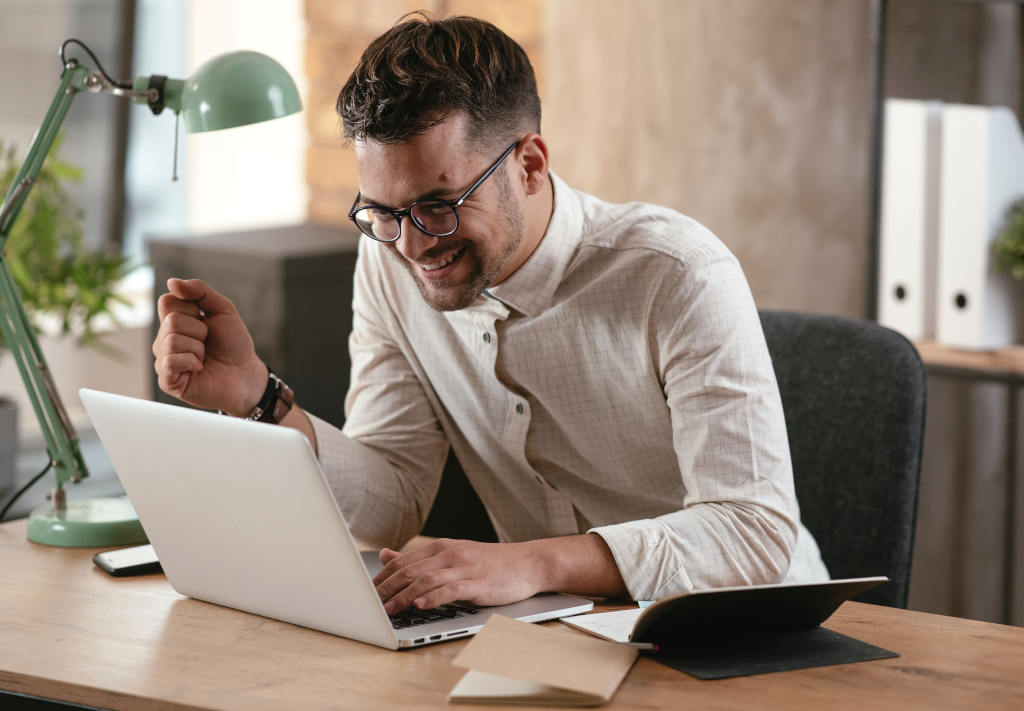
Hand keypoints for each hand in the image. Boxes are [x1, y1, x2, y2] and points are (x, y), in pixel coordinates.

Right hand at [152, 278, 266, 413]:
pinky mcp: (167, 381)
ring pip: (172, 341)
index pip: (167, 301)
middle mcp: (164, 340)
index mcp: (173, 321)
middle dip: (200, 330)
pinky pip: (171, 362)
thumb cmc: (234, 344)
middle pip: (171, 321)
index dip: (192, 308)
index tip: (206, 320)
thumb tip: (171, 282)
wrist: (246, 374)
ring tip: (205, 357)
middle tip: (208, 342)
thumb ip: (200, 291)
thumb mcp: (223, 310)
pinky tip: (199, 368)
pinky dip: (192, 361)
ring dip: (198, 348)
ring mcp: (164, 360)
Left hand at [373, 539, 543, 613]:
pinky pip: (451, 590)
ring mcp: (464, 567)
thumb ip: (418, 559)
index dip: (380, 579)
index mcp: (440, 547)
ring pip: (426, 580)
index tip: (364, 595)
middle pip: (409, 570)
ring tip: (388, 610)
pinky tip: (421, 605)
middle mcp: (449, 554)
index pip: (402, 562)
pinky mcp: (478, 583)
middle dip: (386, 589)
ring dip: (404, 596)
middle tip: (368, 605)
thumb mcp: (452, 556)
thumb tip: (385, 555)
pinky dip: (433, 597)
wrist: (528, 563)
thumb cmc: (489, 563)